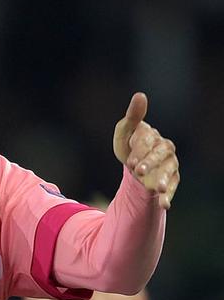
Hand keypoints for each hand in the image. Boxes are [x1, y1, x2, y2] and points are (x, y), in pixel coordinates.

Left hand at [113, 92, 178, 208]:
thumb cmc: (129, 144)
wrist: (135, 163)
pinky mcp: (172, 178)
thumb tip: (140, 95)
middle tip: (138, 172)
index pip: (147, 142)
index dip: (139, 151)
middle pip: (160, 155)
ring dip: (164, 180)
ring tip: (158, 189)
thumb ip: (133, 115)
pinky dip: (168, 195)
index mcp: (153, 135)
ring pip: (169, 171)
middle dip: (150, 163)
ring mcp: (170, 164)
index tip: (130, 162)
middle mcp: (165, 148)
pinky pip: (173, 186)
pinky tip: (164, 205)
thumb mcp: (125, 130)